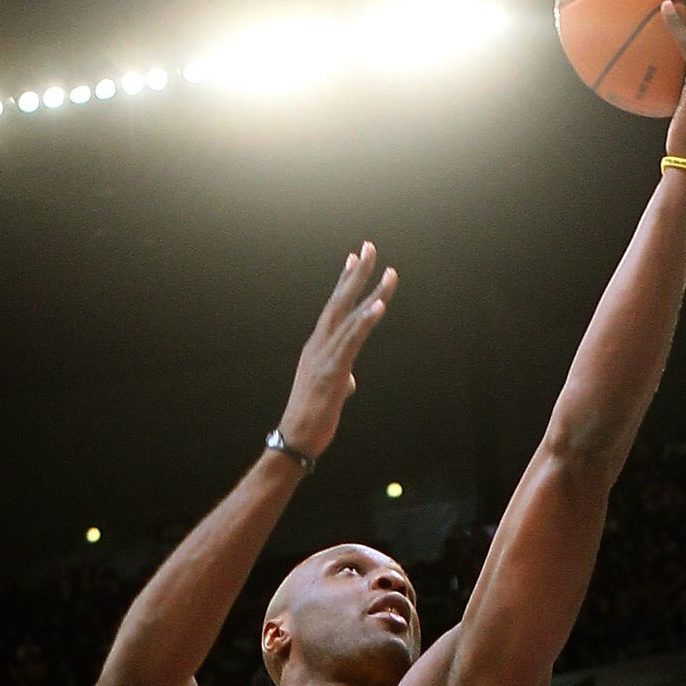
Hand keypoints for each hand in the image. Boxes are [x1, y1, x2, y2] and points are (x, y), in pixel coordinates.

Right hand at [276, 244, 397, 460]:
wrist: (295, 439)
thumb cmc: (311, 418)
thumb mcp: (331, 394)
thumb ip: (342, 380)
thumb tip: (351, 380)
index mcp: (318, 347)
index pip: (333, 308)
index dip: (345, 282)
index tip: (355, 258)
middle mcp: (319, 345)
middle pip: (340, 301)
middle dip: (357, 273)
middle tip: (370, 246)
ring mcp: (325, 356)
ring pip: (350, 317)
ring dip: (371, 293)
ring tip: (389, 272)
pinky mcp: (333, 371)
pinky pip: (352, 342)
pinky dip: (365, 322)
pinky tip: (378, 306)